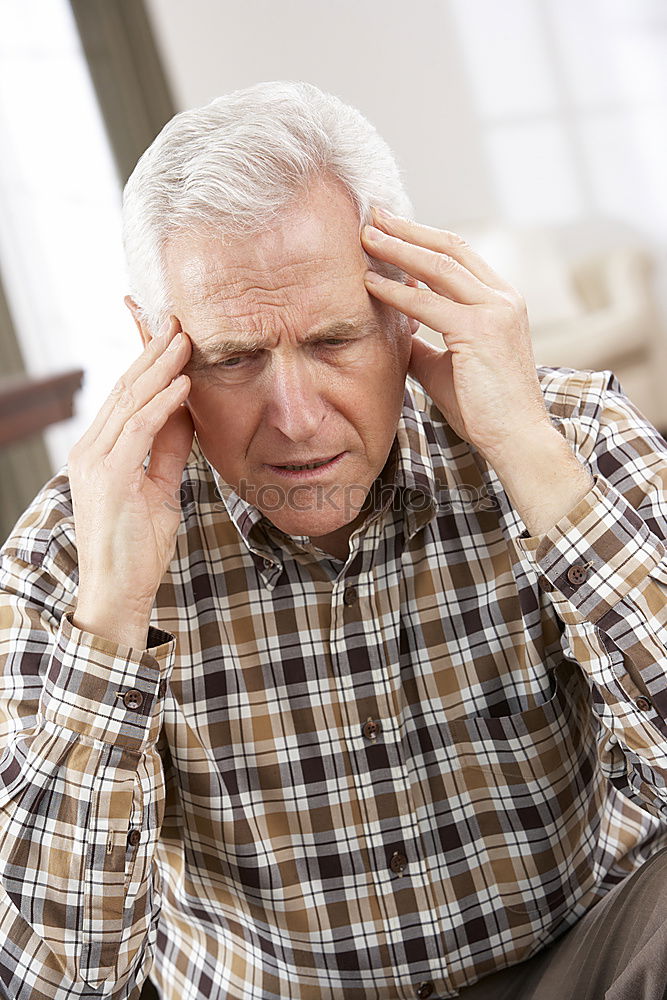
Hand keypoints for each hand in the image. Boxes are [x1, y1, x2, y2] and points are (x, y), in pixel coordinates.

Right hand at [68, 316, 192, 642]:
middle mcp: (91, 449)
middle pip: (125, 389)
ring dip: (161, 368)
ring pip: (130, 402)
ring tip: (185, 340)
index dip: (147, 362)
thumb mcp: (161, 488)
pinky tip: (183, 383)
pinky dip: (162, 404)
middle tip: (179, 321)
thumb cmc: (138, 546)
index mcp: (100, 451)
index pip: (126, 396)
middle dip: (153, 353)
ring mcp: (96, 461)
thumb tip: (186, 413)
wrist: (119, 591)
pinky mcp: (109, 476)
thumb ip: (169, 450)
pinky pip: (138, 430)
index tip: (172, 335)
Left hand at [361, 209, 551, 466]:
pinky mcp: (481, 331)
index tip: (390, 228)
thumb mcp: (445, 365)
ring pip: (439, 266)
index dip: (422, 238)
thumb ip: (422, 340)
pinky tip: (369, 284)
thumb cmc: (483, 408)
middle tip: (372, 213)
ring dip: (398, 249)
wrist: (515, 439)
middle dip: (408, 229)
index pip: (459, 255)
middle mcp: (503, 298)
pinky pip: (428, 303)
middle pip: (449, 247)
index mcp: (502, 301)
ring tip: (365, 237)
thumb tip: (391, 325)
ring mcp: (496, 311)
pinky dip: (396, 291)